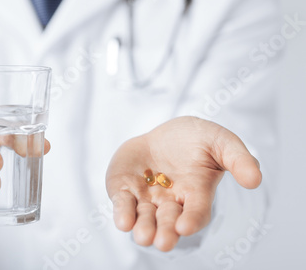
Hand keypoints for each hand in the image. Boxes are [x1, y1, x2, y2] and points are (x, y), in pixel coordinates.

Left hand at [106, 116, 261, 251]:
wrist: (163, 134)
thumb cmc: (196, 140)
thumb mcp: (220, 141)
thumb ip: (238, 158)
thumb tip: (255, 180)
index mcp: (196, 193)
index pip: (196, 211)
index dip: (192, 219)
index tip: (185, 227)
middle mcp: (171, 201)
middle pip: (168, 221)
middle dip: (165, 231)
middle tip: (162, 242)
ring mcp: (146, 198)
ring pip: (144, 217)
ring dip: (143, 227)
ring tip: (142, 236)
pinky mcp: (125, 190)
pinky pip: (123, 203)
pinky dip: (122, 212)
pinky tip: (123, 222)